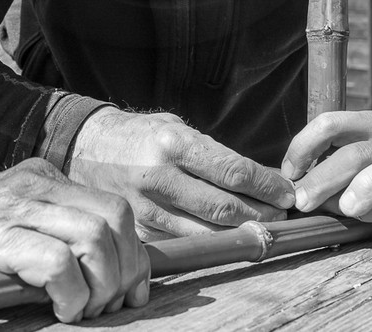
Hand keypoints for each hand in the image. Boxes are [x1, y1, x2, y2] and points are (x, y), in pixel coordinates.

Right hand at [0, 159, 147, 323]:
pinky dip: (71, 293)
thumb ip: (68, 237)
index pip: (116, 209)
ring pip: (93, 237)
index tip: (134, 290)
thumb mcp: (25, 227)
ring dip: (100, 285)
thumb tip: (128, 278)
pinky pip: (58, 262)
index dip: (135, 255)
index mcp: (47, 180)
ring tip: (82, 309)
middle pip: (114, 219)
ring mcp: (16, 208)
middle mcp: (35, 186)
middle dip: (123, 271)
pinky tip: (61, 308)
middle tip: (107, 305)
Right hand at [68, 109, 295, 238]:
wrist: (84, 149)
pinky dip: (212, 240)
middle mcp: (160, 178)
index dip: (267, 186)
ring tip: (263, 225)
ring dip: (242, 232)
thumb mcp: (175, 128)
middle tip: (282, 213)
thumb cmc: (140, 136)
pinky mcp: (140, 231)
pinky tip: (227, 234)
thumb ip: (212, 153)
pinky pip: (185, 242)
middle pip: (225, 208)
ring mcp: (147, 209)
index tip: (287, 192)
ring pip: (208, 232)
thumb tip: (261, 178)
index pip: (233, 172)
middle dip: (262, 213)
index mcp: (173, 144)